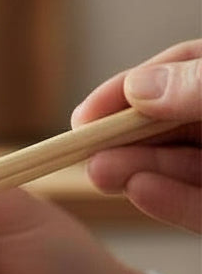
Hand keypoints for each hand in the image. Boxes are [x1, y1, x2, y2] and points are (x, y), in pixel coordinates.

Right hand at [72, 39, 200, 231]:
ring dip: (138, 170)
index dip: (128, 89)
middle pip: (172, 124)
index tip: (85, 114)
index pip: (180, 71)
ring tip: (101, 174)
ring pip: (183, 167)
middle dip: (124, 138)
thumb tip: (138, 89)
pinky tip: (139, 192)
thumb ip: (200, 87)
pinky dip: (171, 202)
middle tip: (82, 152)